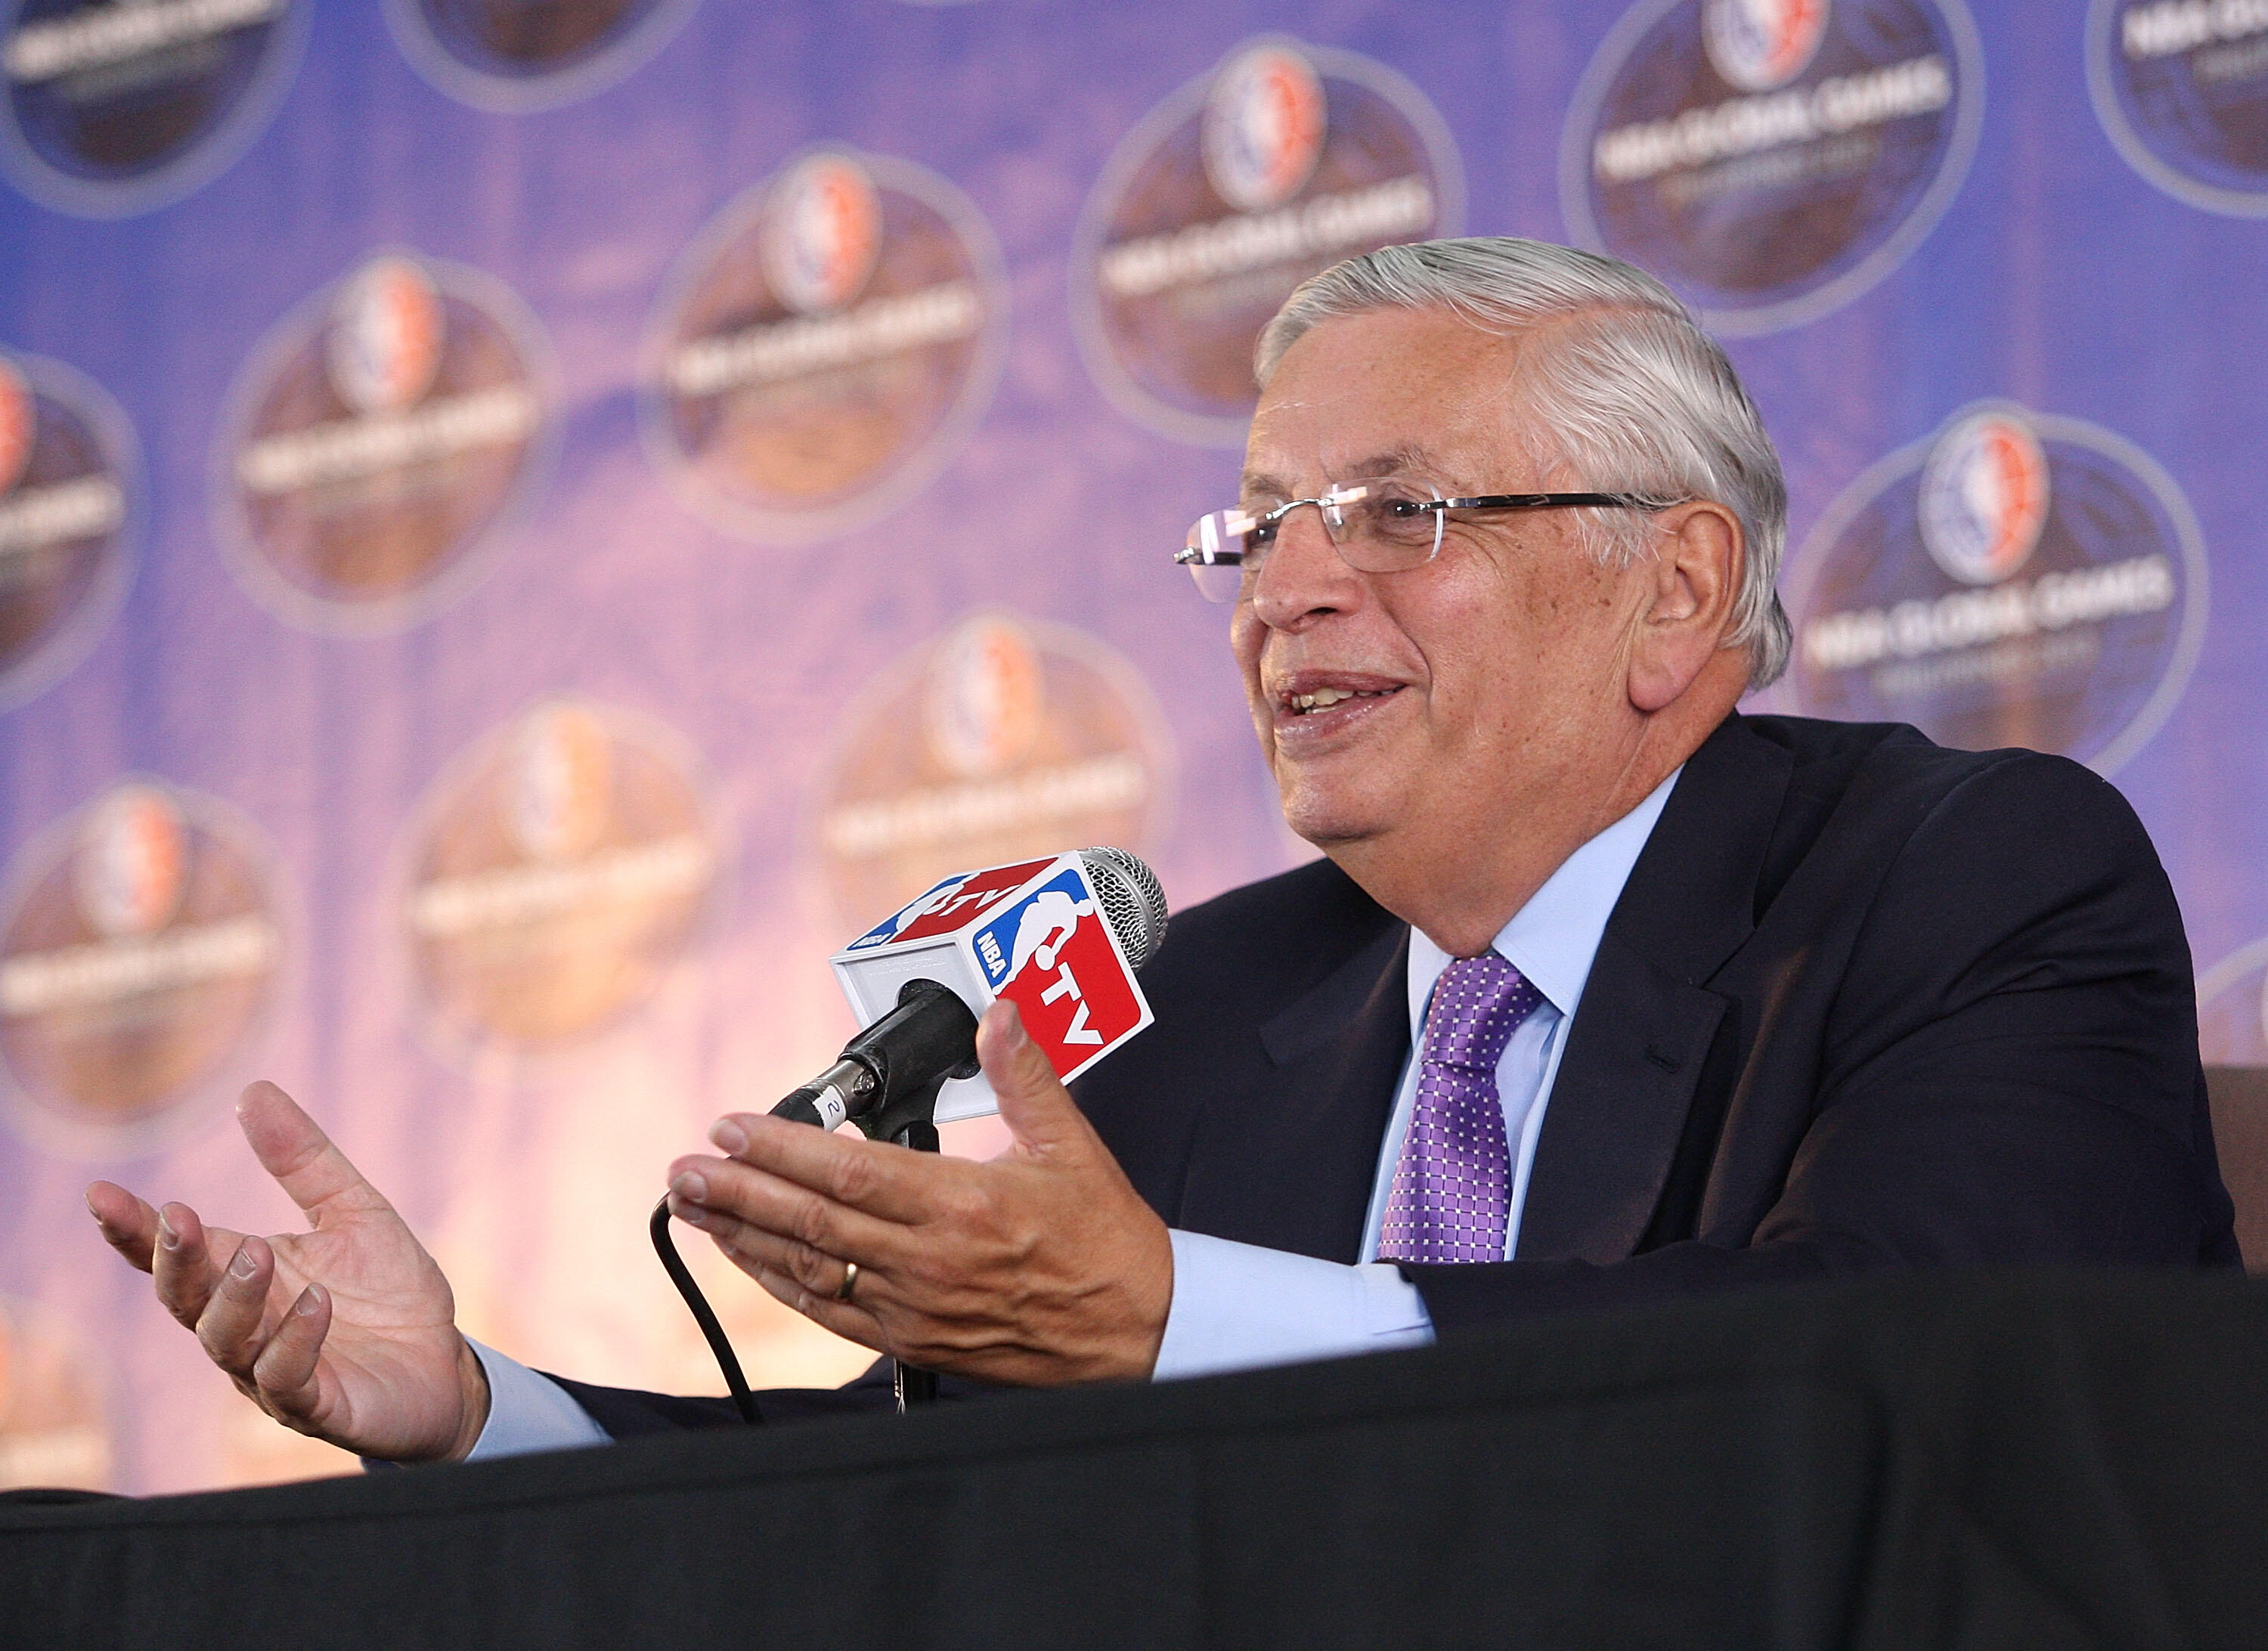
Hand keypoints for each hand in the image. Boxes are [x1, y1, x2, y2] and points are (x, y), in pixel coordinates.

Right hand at [84, 1081, 487, 1462]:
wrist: (445, 1368)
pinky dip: (296, 1341)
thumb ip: (303, 1159)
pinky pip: (288, 1379)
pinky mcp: (319, 1407)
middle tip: (177, 1218)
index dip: (133, 1230)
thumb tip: (251, 1090)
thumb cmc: (388, 1293)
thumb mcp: (353, 1210)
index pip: (176, 1254)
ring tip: (258, 1253)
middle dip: (174, 1260)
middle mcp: (245, 1328)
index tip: (99, 1194)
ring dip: (236, 1296)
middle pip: (185, 1300)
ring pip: (227, 1341)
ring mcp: (273, 1372)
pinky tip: (317, 1303)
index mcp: (244, 1277)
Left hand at [667, 1001, 1173, 1384]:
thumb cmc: (1107, 1242)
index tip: (731, 1128)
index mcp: (963, 1206)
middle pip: (811, 1222)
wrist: (1136, 1331)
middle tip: (685, 1169)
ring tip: (693, 1207)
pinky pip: (830, 1312)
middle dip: (738, 1192)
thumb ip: (1025, 1075)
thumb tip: (999, 1012)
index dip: (781, 1150)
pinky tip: (750, 1258)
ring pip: (809, 1268)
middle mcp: (928, 1262)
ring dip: (744, 1235)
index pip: (849, 1173)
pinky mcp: (913, 1341)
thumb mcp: (1071, 1146)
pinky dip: (782, 1283)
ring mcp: (914, 1308)